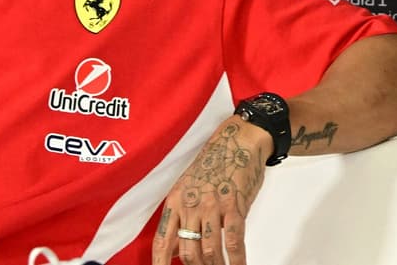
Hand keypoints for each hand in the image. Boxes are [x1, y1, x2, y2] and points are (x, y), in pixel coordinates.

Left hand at [152, 117, 269, 264]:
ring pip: (209, 251)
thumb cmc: (212, 165)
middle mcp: (190, 206)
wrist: (236, 143)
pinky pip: (233, 242)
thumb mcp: (187, 188)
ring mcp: (212, 207)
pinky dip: (236, 261)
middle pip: (187, 252)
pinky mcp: (234, 207)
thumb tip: (176, 248)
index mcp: (175, 202)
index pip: (162, 241)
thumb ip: (181, 217)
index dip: (160, 263)